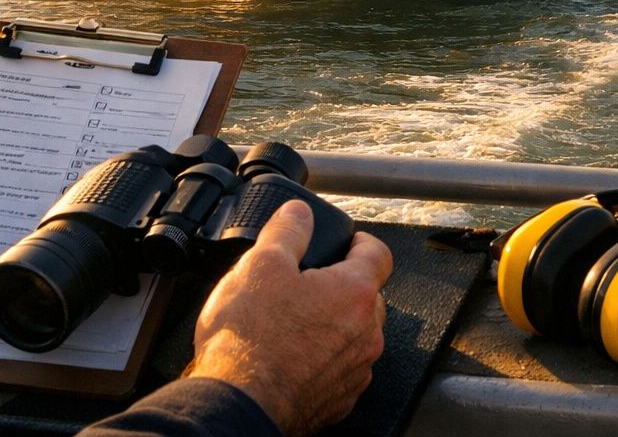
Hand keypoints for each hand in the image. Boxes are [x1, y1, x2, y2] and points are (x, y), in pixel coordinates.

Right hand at [189, 200, 391, 436]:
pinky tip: (293, 357)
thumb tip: (298, 213)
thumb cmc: (249, 341)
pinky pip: (341, 370)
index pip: (379, 253)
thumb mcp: (261, 264)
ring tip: (295, 323)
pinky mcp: (339, 400)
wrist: (238, 404)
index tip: (349, 242)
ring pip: (356, 336)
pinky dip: (324, 360)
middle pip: (367, 297)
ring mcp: (355, 371)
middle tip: (309, 284)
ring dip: (334, 326)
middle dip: (343, 286)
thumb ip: (287, 231)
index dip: (362, 242)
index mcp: (354, 293)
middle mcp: (366, 334)